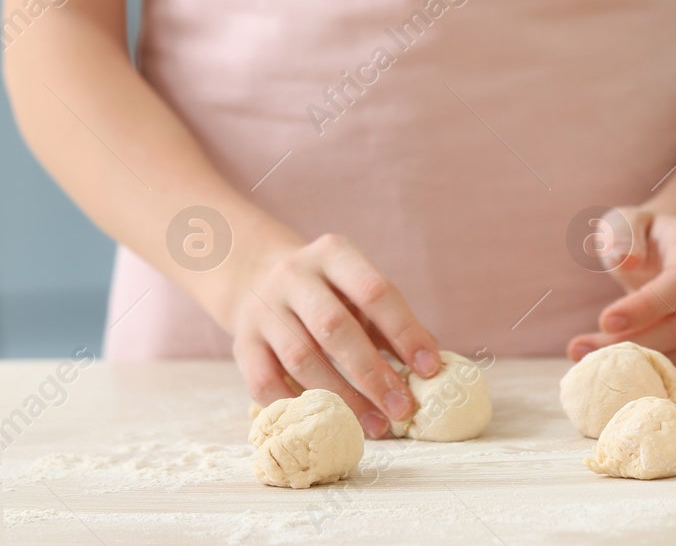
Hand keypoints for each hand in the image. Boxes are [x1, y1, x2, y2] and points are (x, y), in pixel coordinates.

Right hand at [226, 233, 441, 438]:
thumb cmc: (329, 292)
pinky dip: (297, 407)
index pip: (375, 292)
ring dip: (341, 398)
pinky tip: (324, 424)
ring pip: (302, 359)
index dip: (405, 332)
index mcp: (334, 254)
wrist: (256, 277)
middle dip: (372, 373)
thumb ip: (390, 322)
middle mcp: (294, 276)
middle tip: (402, 408)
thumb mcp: (359, 289)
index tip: (430, 369)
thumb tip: (430, 364)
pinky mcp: (241, 344)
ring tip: (374, 425)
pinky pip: (265, 383)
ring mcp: (262, 309)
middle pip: (335, 328)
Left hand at [566, 207, 675, 383]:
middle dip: (630, 342)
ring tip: (588, 359)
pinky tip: (624, 368)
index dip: (647, 307)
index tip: (604, 320)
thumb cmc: (645, 236)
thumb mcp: (627, 220)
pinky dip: (658, 375)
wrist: (675, 250)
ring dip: (638, 364)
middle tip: (579, 348)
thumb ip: (623, 234)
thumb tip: (624, 261)